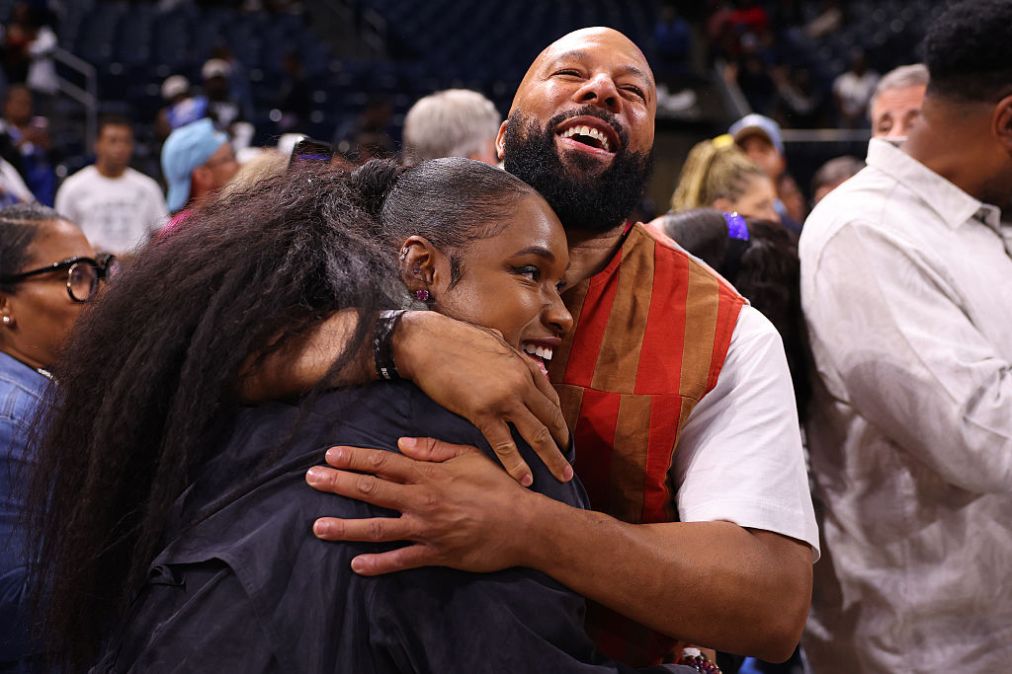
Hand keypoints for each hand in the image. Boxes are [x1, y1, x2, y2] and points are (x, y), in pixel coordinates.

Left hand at [305, 437, 541, 574]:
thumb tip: (402, 443)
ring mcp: (426, 529)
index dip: (354, 458)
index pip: (383, 463)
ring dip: (345, 528)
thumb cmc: (499, 487)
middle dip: (338, 484)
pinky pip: (401, 560)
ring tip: (318, 527)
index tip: (329, 455)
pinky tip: (355, 565)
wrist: (524, 525)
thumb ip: (434, 449)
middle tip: (310, 479)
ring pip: (378, 528)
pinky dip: (378, 564)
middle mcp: (422, 500)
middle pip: (371, 490)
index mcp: (429, 474)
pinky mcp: (435, 554)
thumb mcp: (470, 456)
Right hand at [395, 311, 571, 485]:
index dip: (559, 422)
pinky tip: (525, 479)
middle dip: (563, 444)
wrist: (427, 341)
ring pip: (537, 435)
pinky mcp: (482, 412)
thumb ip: (511, 357)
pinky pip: (505, 444)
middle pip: (552, 420)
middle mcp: (521, 383)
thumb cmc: (455, 339)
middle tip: (569, 464)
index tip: (562, 438)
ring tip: (563, 477)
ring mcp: (504, 398)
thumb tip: (520, 362)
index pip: (551, 400)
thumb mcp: (495, 342)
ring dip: (552, 459)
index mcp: (524, 367)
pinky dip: (517, 464)